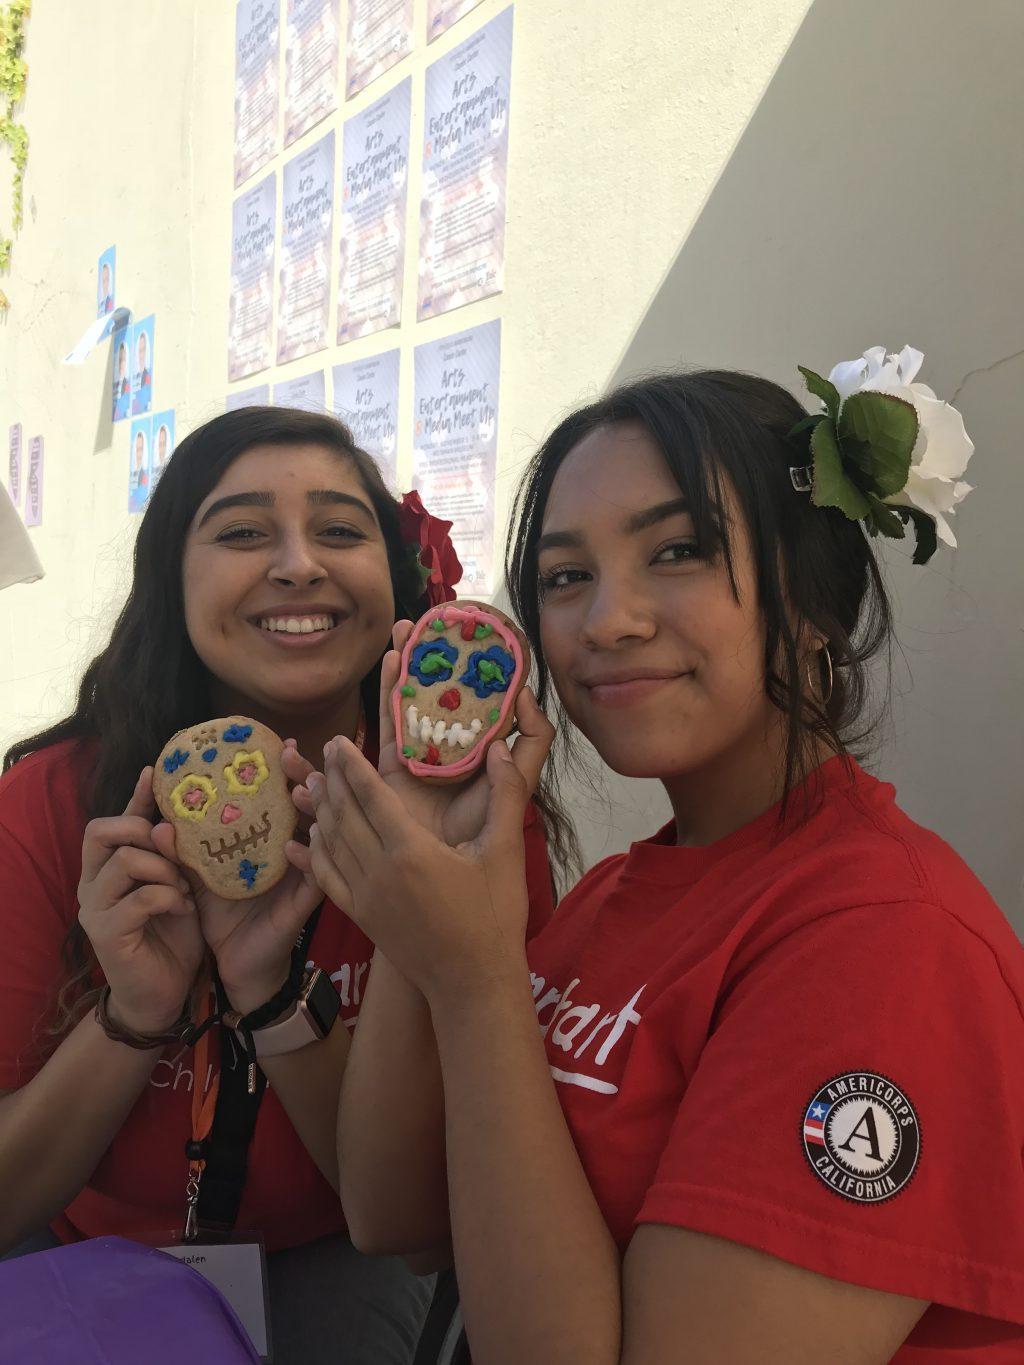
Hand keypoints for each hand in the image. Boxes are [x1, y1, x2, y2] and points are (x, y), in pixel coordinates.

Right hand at [77, 768, 203, 1032]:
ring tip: (184, 889)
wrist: (163, 994)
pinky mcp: (107, 934)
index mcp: (107, 869)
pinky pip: (140, 898)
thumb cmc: (172, 937)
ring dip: (164, 869)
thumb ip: (175, 855)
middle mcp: (92, 884)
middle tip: (173, 848)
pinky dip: (168, 898)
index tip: (155, 771)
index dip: (135, 796)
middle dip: (141, 829)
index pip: (114, 822)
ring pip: (125, 861)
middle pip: (101, 831)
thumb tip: (183, 814)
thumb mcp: (178, 886)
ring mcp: (95, 908)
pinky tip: (184, 910)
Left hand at [151, 750, 321, 1016]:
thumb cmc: (220, 911)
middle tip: (292, 755)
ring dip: (313, 810)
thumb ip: (182, 848)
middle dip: (306, 775)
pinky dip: (308, 859)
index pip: (285, 793)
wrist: (232, 963)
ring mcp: (305, 874)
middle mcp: (295, 848)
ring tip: (301, 790)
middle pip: (311, 804)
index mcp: (272, 835)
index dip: (287, 767)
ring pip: (322, 833)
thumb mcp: (198, 873)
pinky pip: (316, 876)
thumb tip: (157, 820)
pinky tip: (298, 845)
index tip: (280, 742)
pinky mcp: (306, 902)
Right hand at [290, 621, 554, 850]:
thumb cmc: (485, 835)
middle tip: (416, 623)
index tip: (466, 632)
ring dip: (397, 672)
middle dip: (423, 658)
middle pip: (430, 693)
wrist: (447, 881)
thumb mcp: (517, 789)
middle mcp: (443, 747)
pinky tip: (387, 664)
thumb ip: (531, 746)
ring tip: (396, 638)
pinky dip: (378, 705)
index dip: (469, 666)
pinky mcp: (387, 774)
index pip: (472, 696)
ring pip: (403, 705)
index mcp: (475, 746)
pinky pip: (380, 734)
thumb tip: (525, 697)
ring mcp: (413, 759)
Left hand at [293, 733, 544, 1002]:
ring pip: (331, 844)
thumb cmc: (495, 917)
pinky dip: (313, 855)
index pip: (371, 796)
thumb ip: (505, 795)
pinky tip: (305, 841)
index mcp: (412, 850)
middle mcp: (380, 871)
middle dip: (331, 779)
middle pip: (344, 815)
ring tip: (310, 783)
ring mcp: (366, 897)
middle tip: (323, 750)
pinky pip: (327, 879)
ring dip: (320, 811)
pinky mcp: (362, 918)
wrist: (473, 983)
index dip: (351, 765)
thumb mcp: (506, 852)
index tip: (338, 740)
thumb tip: (501, 748)